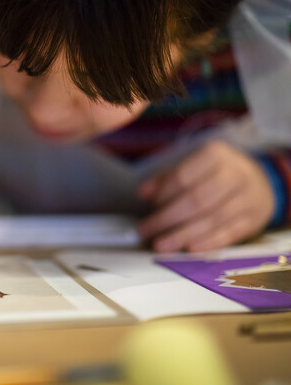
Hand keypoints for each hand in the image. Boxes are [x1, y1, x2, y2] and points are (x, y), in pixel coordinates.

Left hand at [137, 141, 273, 252]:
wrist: (261, 183)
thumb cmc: (216, 174)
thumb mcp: (194, 165)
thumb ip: (167, 178)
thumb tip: (143, 192)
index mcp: (216, 155)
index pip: (184, 176)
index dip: (164, 193)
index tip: (149, 205)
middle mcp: (235, 174)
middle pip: (197, 200)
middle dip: (167, 218)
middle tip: (146, 230)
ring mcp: (247, 199)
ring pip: (211, 220)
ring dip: (182, 235)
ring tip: (161, 245)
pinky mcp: (253, 220)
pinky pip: (228, 234)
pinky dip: (207, 243)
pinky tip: (189, 250)